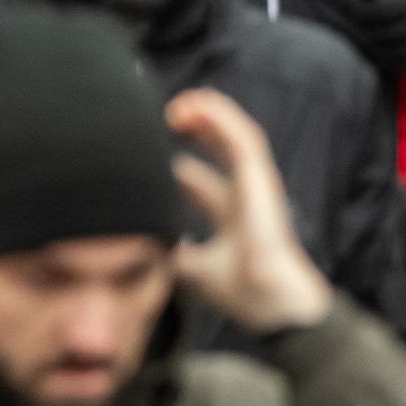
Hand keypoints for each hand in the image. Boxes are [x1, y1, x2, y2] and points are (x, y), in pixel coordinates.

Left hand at [166, 89, 330, 333]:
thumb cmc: (239, 290)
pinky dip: (221, 117)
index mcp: (232, 217)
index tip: (149, 155)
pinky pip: (242, 137)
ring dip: (208, 115)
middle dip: (196, 131)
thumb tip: (135, 245)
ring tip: (179, 103)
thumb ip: (170, 252)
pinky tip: (199, 102)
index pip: (203, 183)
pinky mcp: (261, 178)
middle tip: (166, 118)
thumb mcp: (191, 267)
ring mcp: (255, 185)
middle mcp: (245, 197)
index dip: (179, 167)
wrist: (270, 302)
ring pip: (233, 136)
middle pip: (220, 152)